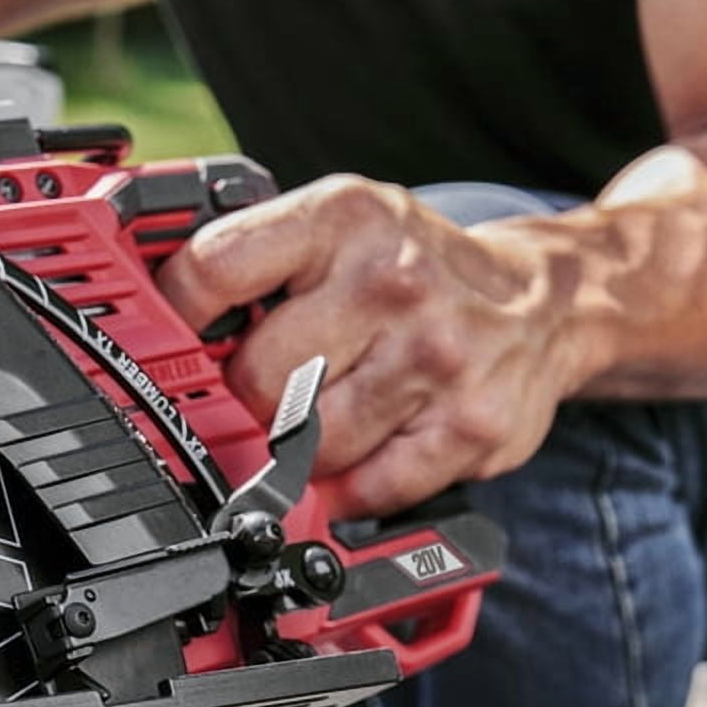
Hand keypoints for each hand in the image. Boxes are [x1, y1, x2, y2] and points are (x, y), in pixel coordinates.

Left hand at [157, 175, 586, 516]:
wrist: (546, 302)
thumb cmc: (416, 271)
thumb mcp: (336, 229)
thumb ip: (255, 263)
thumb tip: (160, 322)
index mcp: (342, 219)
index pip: (215, 270)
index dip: (175, 319)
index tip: (170, 345)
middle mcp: (391, 281)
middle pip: (256, 377)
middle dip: (247, 399)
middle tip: (266, 394)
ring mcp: (435, 356)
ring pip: (308, 443)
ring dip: (302, 449)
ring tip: (325, 419)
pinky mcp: (470, 426)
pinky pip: (369, 487)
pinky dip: (351, 487)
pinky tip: (363, 455)